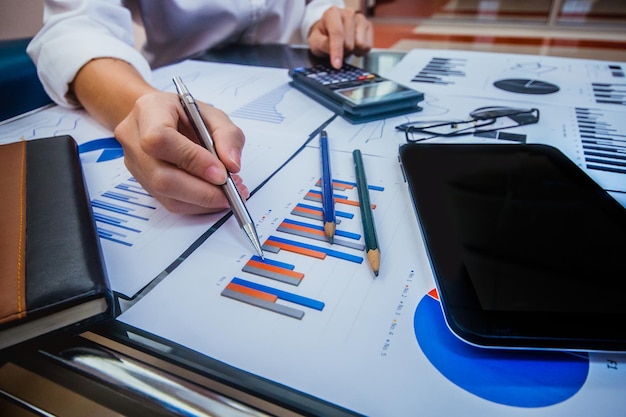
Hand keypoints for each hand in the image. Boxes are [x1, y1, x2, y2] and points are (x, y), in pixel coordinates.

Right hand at [113, 91, 248, 213]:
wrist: (163, 118)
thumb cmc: (187, 114)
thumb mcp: (214, 115)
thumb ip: (228, 136)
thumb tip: (232, 165)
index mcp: (150, 109)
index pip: (161, 139)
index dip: (193, 160)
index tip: (221, 173)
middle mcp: (134, 138)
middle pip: (161, 176)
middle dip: (202, 190)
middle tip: (230, 191)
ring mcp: (135, 163)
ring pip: (166, 194)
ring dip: (202, 200)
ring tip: (227, 194)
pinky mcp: (143, 182)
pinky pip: (170, 202)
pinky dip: (197, 204)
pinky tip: (214, 197)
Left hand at [307, 6, 372, 68]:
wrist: (331, 32)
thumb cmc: (322, 36)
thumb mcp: (315, 41)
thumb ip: (322, 44)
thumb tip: (333, 52)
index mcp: (333, 13)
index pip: (337, 33)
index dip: (337, 50)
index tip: (336, 65)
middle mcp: (348, 13)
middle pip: (349, 42)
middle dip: (343, 51)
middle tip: (337, 48)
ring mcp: (360, 19)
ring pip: (360, 44)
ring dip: (352, 51)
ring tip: (345, 46)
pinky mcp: (369, 26)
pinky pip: (368, 46)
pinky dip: (360, 51)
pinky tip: (354, 46)